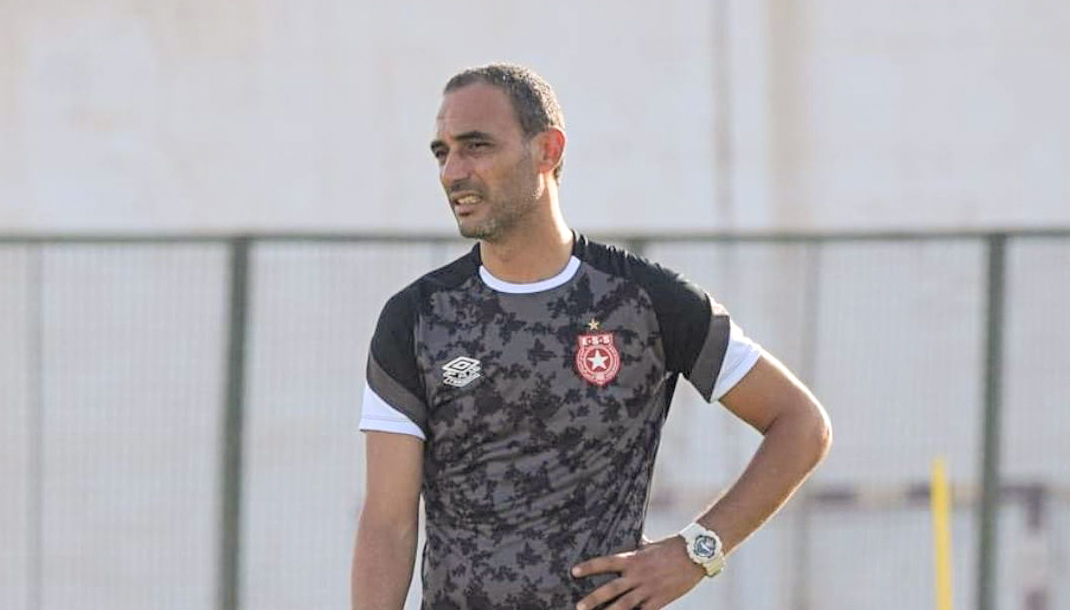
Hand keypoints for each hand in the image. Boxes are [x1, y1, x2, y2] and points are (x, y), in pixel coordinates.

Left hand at [571, 536, 704, 609]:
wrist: (695, 554)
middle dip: (593, 599)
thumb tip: (632, 542)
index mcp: (633, 559)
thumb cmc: (672, 546)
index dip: (589, 567)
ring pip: (624, 605)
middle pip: (611, 589)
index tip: (574, 572)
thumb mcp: (650, 545)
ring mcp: (648, 589)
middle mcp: (638, 575)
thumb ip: (638, 548)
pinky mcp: (660, 599)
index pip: (606, 562)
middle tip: (578, 607)